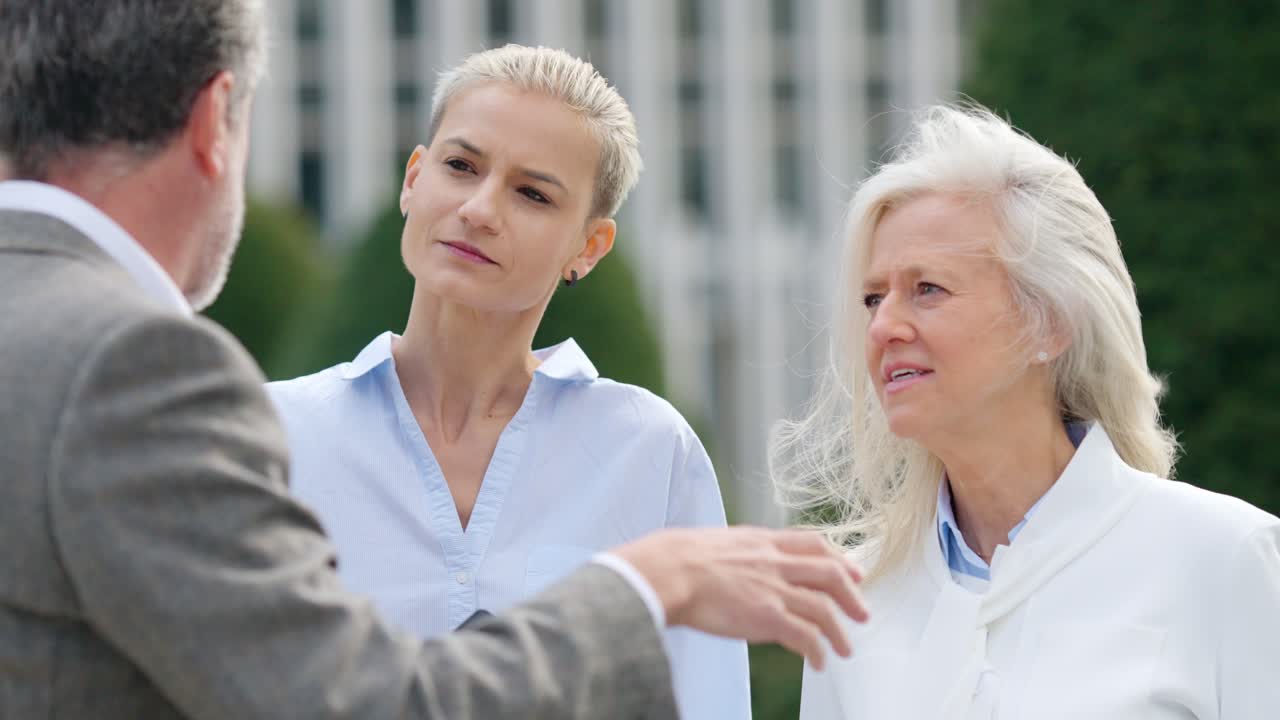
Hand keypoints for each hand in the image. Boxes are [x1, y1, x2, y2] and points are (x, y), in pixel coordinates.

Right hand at [614, 527, 868, 669]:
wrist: (668, 571)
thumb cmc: (679, 558)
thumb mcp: (719, 541)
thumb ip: (740, 552)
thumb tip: (741, 564)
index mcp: (763, 541)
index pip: (814, 544)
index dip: (838, 559)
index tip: (851, 572)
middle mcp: (775, 562)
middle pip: (830, 575)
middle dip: (851, 595)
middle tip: (861, 613)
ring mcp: (774, 589)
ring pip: (824, 609)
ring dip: (840, 632)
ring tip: (844, 649)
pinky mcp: (767, 617)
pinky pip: (805, 637)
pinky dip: (817, 651)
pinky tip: (817, 662)